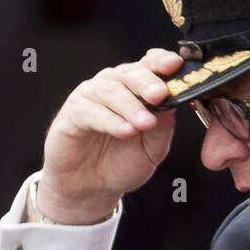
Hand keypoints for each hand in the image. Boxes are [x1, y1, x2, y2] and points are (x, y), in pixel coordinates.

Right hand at [38, 49, 182, 221]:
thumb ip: (163, 126)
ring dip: (130, 105)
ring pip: (111, 90)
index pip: (150, 65)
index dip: (162, 61)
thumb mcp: (152, 150)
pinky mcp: (73, 113)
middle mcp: (114, 86)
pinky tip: (124, 131)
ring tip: (145, 122)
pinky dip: (109, 120)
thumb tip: (174, 102)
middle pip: (131, 73)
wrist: (92, 188)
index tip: (176, 65)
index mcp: (136, 89)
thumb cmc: (121, 163)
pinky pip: (90, 111)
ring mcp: (91, 97)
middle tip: (160, 94)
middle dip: (147, 82)